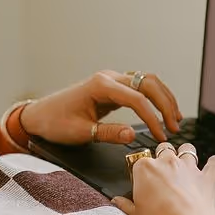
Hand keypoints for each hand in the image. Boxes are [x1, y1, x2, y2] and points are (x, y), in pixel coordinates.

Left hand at [20, 70, 181, 145]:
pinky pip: (140, 88)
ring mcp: (112, 81)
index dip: (152, 119)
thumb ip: (108, 133)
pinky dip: (155, 98)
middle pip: (149, 84)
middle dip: (165, 104)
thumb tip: (132, 135)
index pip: (137, 100)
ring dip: (164, 99)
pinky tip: (163, 112)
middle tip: (175, 127)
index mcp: (100, 86)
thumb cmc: (56, 123)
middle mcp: (109, 78)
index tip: (160, 136)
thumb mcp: (80, 132)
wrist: (39, 116)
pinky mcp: (113, 88)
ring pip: (148, 82)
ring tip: (175, 119)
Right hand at [113, 145, 214, 214]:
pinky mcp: (206, 177)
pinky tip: (213, 164)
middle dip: (162, 156)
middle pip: (163, 150)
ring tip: (184, 162)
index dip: (141, 171)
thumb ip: (125, 205)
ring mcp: (188, 168)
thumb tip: (117, 201)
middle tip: (163, 170)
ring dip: (186, 153)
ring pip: (187, 149)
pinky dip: (214, 163)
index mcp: (146, 169)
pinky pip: (214, 163)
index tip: (142, 180)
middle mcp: (167, 162)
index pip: (139, 161)